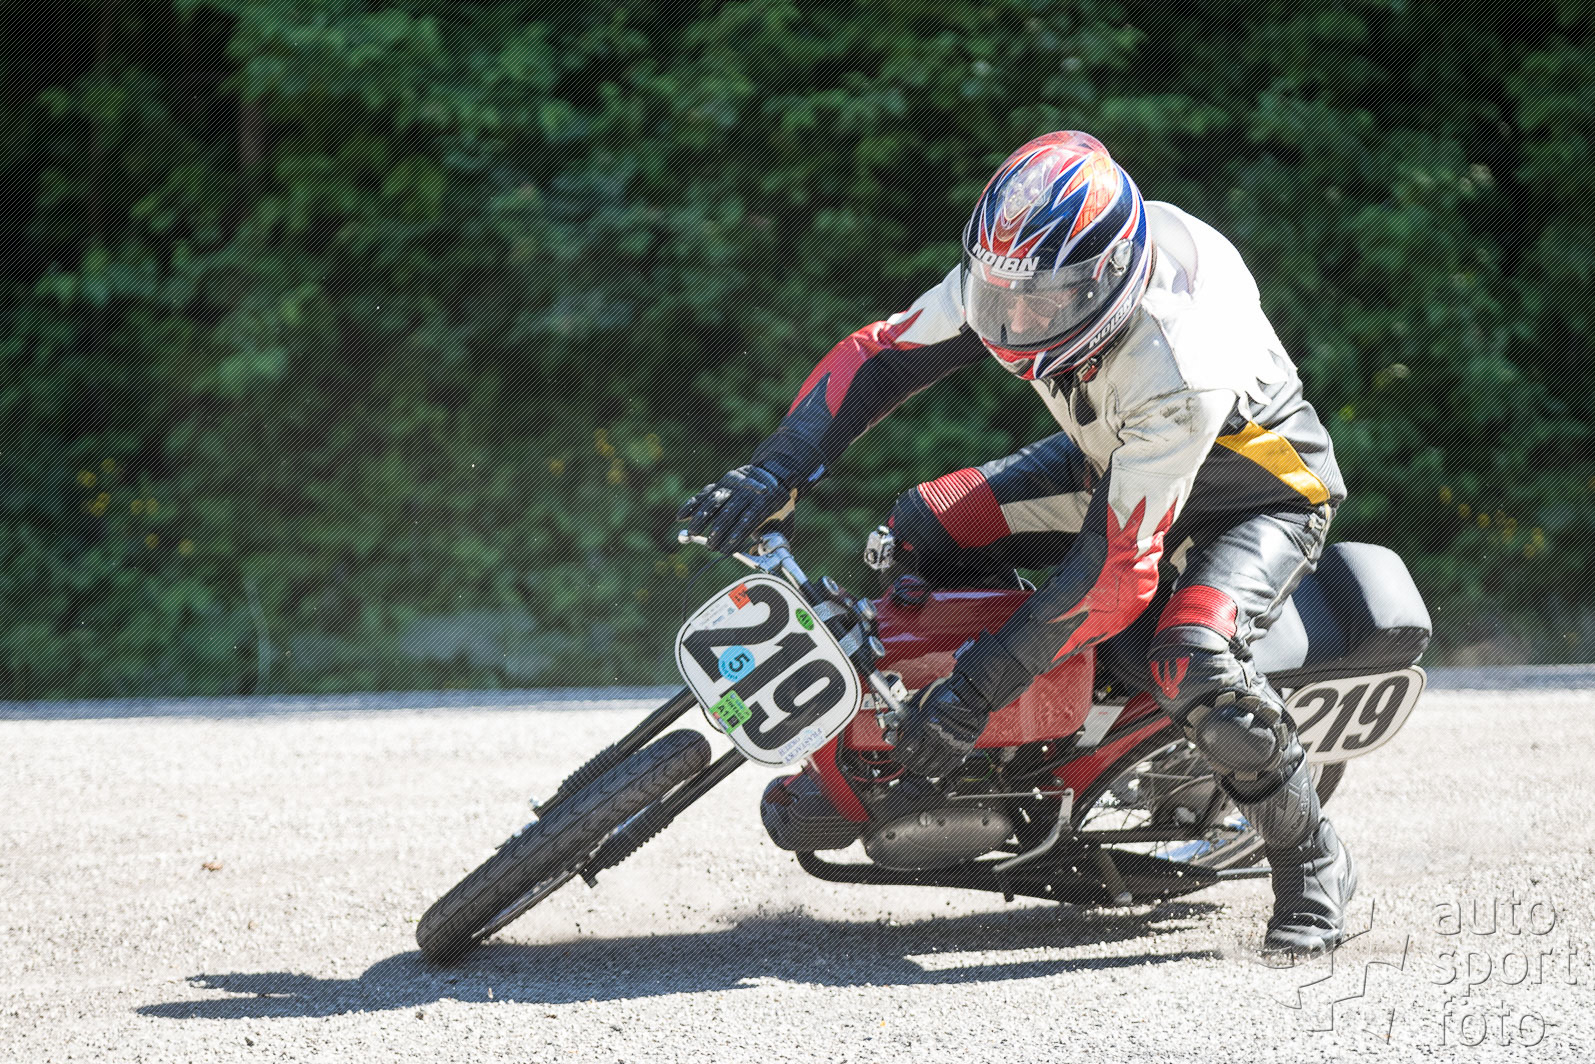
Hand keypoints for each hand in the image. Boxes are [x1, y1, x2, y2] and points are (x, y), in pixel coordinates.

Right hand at [676, 464, 794, 553]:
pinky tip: (680, 517)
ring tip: (692, 534)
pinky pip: (704, 493)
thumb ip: (775, 542)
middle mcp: (746, 491)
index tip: (726, 550)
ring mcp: (732, 485)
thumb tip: (758, 554)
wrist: (775, 475)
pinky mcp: (721, 483)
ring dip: (701, 518)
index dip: (736, 535)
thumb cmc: (780, 508)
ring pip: (714, 501)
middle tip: (711, 547)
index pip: (748, 519)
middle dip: (719, 531)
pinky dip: (691, 505)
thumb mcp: (785, 524)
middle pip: (729, 511)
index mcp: (765, 502)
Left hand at [891, 673, 990, 777]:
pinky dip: (936, 771)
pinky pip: (946, 767)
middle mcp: (940, 737)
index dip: (897, 754)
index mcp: (927, 723)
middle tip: (902, 759)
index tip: (894, 753)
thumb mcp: (921, 701)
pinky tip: (929, 769)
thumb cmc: (945, 692)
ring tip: (914, 765)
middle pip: (917, 761)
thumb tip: (898, 732)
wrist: (972, 692)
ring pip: (931, 768)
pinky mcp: (963, 749)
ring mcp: (953, 745)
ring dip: (920, 768)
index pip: (906, 748)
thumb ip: (909, 719)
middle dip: (906, 762)